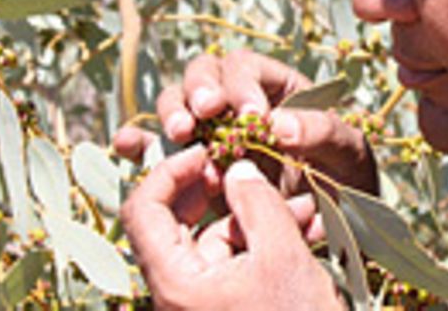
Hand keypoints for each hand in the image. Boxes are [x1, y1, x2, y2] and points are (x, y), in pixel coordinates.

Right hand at [114, 50, 378, 195]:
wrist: (335, 223)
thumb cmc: (346, 177)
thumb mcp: (349, 151)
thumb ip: (323, 131)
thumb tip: (279, 124)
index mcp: (276, 86)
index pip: (245, 66)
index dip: (241, 84)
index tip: (251, 115)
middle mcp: (237, 101)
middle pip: (203, 75)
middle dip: (197, 90)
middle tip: (204, 113)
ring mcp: (212, 131)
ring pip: (178, 104)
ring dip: (172, 114)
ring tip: (179, 136)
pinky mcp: (194, 164)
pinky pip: (159, 147)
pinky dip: (139, 142)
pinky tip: (127, 145)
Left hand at [121, 145, 341, 310]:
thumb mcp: (281, 254)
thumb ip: (257, 202)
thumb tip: (236, 167)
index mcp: (175, 284)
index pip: (143, 211)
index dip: (170, 171)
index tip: (208, 152)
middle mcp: (177, 295)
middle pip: (175, 224)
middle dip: (215, 190)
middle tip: (244, 168)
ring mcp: (201, 304)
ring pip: (213, 241)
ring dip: (254, 215)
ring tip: (302, 204)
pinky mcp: (226, 308)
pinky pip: (234, 262)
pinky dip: (263, 241)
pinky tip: (304, 228)